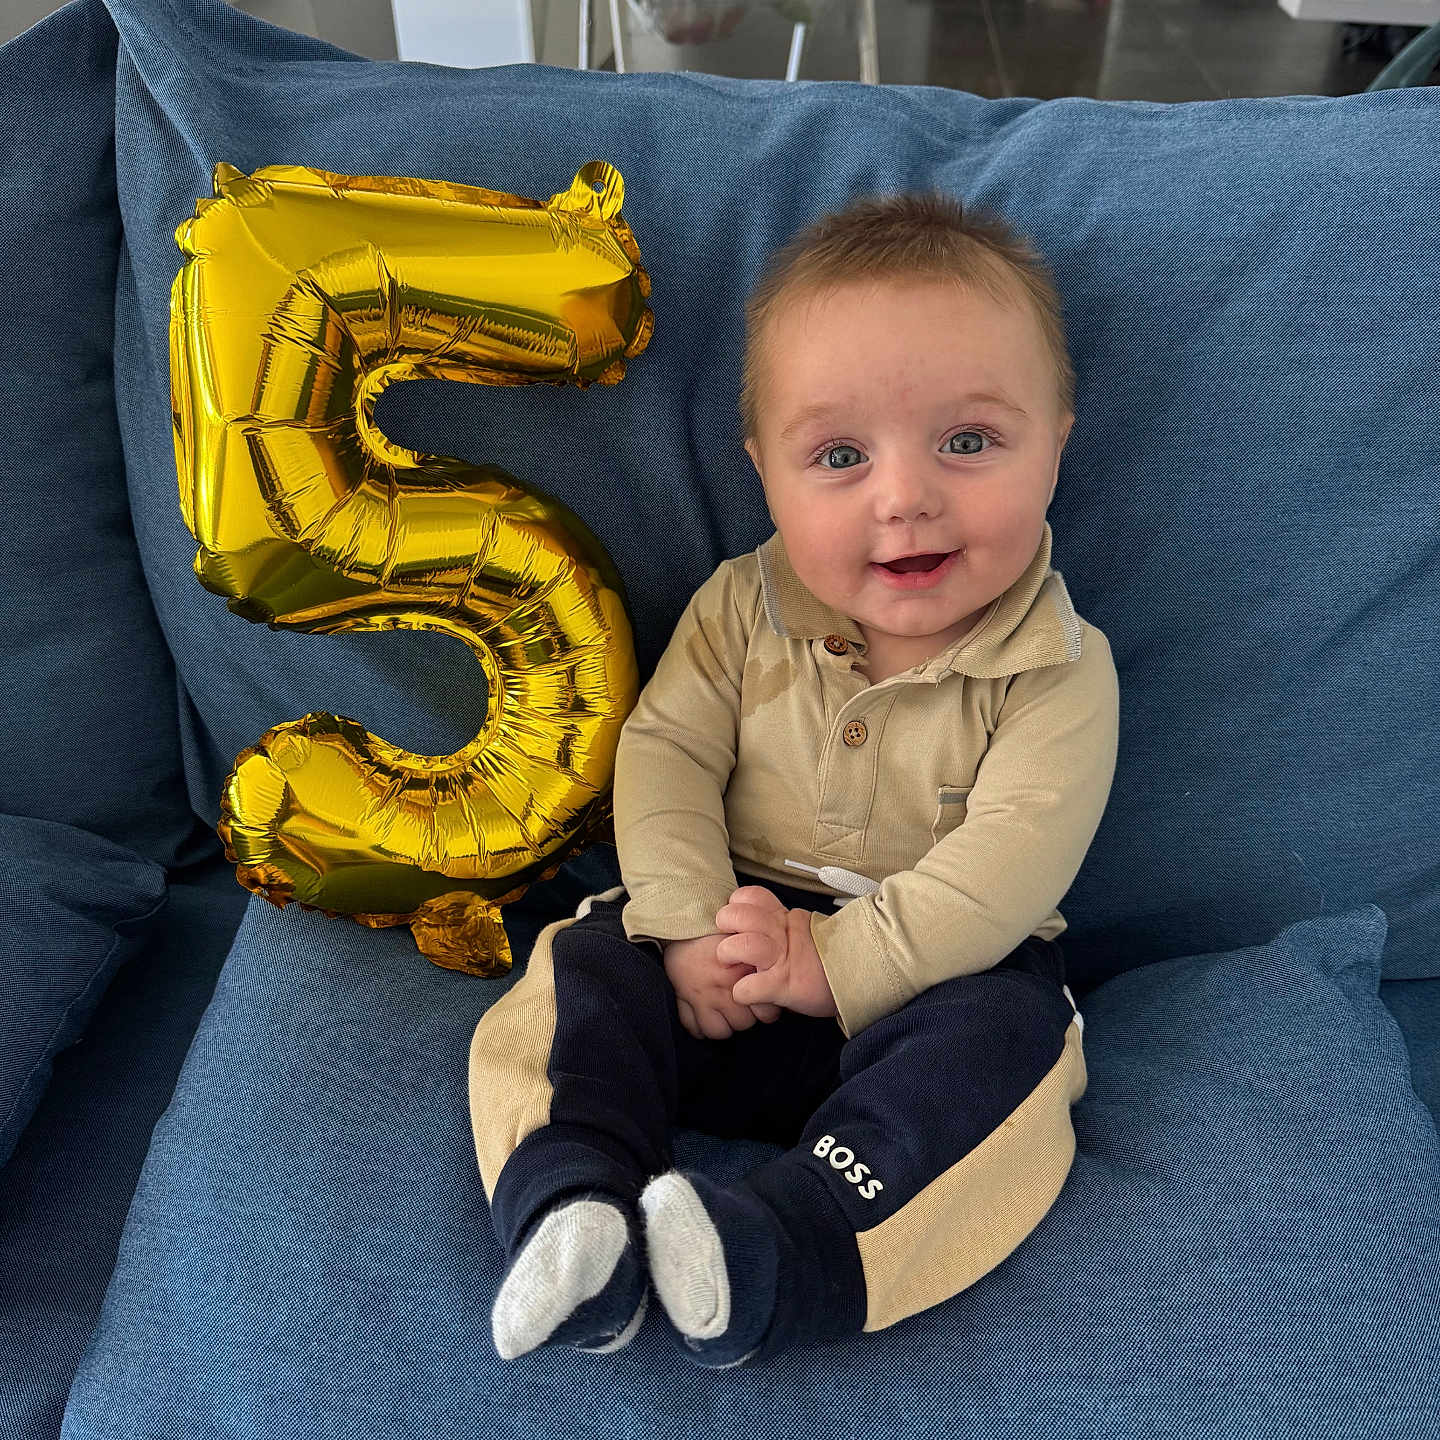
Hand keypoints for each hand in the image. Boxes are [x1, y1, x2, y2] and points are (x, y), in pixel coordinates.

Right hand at [663, 931, 782, 1039]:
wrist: (680, 921)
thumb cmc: (713, 928)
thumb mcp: (744, 937)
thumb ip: (759, 959)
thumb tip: (774, 976)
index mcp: (743, 971)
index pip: (766, 1011)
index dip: (766, 1010)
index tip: (762, 1003)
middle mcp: (724, 987)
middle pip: (744, 1023)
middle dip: (745, 1017)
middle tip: (743, 1006)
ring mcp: (702, 996)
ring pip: (721, 1030)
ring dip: (724, 1024)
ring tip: (724, 1012)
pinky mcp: (683, 999)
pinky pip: (694, 1028)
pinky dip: (700, 1027)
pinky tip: (704, 1016)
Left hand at [714, 886, 837, 1019]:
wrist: (860, 975)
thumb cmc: (829, 958)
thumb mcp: (805, 930)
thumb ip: (782, 926)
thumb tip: (755, 927)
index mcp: (785, 918)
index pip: (752, 896)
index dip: (738, 905)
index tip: (738, 919)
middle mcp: (781, 933)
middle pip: (740, 915)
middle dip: (726, 924)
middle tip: (729, 938)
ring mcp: (782, 959)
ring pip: (742, 944)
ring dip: (729, 954)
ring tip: (733, 964)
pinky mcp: (784, 985)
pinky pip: (749, 987)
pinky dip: (743, 992)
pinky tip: (747, 994)